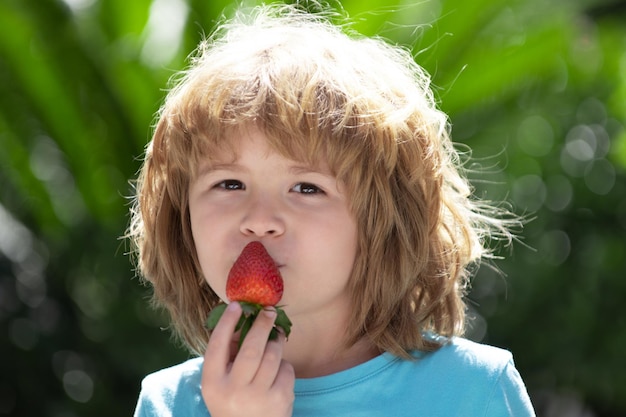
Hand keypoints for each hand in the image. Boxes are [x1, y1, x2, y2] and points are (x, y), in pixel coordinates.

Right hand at [201, 302, 294, 416]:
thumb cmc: (233, 400)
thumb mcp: (221, 382)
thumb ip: (227, 354)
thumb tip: (243, 321)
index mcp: (213, 384)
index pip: (217, 346)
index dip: (226, 323)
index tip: (236, 305)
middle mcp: (234, 391)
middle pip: (251, 349)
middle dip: (262, 325)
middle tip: (269, 311)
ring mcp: (259, 397)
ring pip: (272, 355)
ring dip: (276, 342)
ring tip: (275, 338)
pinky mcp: (280, 400)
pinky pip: (286, 369)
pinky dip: (283, 365)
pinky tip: (277, 372)